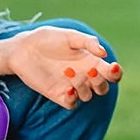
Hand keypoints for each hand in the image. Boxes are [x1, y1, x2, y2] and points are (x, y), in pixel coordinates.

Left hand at [7, 26, 121, 109]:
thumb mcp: (68, 36)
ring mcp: (71, 86)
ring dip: (83, 86)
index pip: (110, 73)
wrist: (23, 49)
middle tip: (91, 71)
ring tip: (68, 71)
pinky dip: (72, 98)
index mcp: (90, 61)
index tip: (112, 67)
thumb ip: (87, 42)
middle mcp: (83, 76)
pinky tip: (67, 88)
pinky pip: (72, 103)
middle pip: (103, 88)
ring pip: (88, 96)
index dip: (116, 73)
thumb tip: (103, 53)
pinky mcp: (58, 94)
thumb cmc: (47, 39)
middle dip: (101, 82)